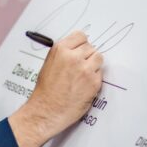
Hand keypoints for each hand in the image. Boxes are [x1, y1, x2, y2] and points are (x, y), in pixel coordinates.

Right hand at [8, 31, 102, 146]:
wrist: (46, 111)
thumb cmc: (45, 90)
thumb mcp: (49, 63)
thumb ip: (64, 53)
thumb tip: (77, 48)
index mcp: (60, 50)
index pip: (81, 36)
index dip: (81, 44)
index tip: (81, 50)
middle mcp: (74, 57)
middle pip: (91, 47)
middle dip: (87, 56)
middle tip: (80, 67)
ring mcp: (85, 69)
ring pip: (99, 58)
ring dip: (93, 65)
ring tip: (83, 75)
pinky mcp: (94, 82)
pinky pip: (100, 73)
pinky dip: (95, 78)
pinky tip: (84, 85)